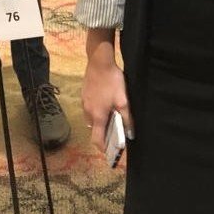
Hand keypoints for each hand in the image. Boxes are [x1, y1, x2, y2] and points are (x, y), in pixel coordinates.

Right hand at [82, 34, 133, 151]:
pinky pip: (89, 109)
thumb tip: (130, 134)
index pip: (97, 140)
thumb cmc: (112, 81)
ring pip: (91, 120)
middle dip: (104, 134)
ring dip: (100, 122)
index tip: (112, 152)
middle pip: (94, 130)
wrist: (99, 61)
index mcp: (98, 116)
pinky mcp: (83, 95)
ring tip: (112, 116)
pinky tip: (105, 103)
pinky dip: (97, 112)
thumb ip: (127, 118)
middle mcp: (88, 112)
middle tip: (115, 131)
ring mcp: (84, 103)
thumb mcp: (123, 99)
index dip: (104, 149)